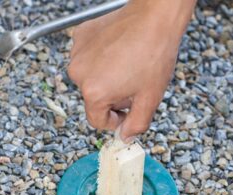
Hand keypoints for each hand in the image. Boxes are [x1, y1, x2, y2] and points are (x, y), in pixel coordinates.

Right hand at [68, 0, 195, 141]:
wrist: (155, 19)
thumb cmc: (154, 55)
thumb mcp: (150, 99)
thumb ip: (137, 124)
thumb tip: (126, 136)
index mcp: (94, 92)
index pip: (97, 121)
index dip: (116, 121)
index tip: (128, 112)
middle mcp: (79, 73)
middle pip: (93, 99)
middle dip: (113, 97)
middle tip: (134, 84)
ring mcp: (78, 52)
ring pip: (91, 78)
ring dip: (107, 78)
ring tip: (129, 66)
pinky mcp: (81, 36)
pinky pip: (89, 57)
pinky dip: (102, 59)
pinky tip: (120, 52)